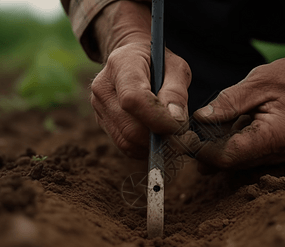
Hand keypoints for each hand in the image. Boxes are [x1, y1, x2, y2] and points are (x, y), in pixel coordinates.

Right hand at [90, 43, 190, 158]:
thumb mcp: (176, 67)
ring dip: (154, 145)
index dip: (157, 119)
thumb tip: (176, 120)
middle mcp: (104, 88)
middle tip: (184, 136)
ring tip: (174, 135)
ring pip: (127, 142)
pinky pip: (126, 146)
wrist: (135, 60)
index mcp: (121, 65)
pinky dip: (146, 148)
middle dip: (160, 137)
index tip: (179, 126)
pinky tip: (159, 136)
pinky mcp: (104, 123)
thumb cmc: (160, 62)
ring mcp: (100, 108)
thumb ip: (177, 91)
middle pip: (130, 128)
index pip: (133, 99)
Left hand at [191, 54, 284, 168]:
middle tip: (191, 135)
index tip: (186, 139)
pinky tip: (231, 128)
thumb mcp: (259, 83)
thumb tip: (200, 119)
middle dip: (209, 151)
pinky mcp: (284, 154)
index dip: (204, 151)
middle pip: (234, 162)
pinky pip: (253, 155)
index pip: (230, 156)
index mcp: (276, 137)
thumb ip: (228, 103)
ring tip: (210, 128)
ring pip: (242, 161)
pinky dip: (238, 144)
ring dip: (223, 147)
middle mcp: (282, 154)